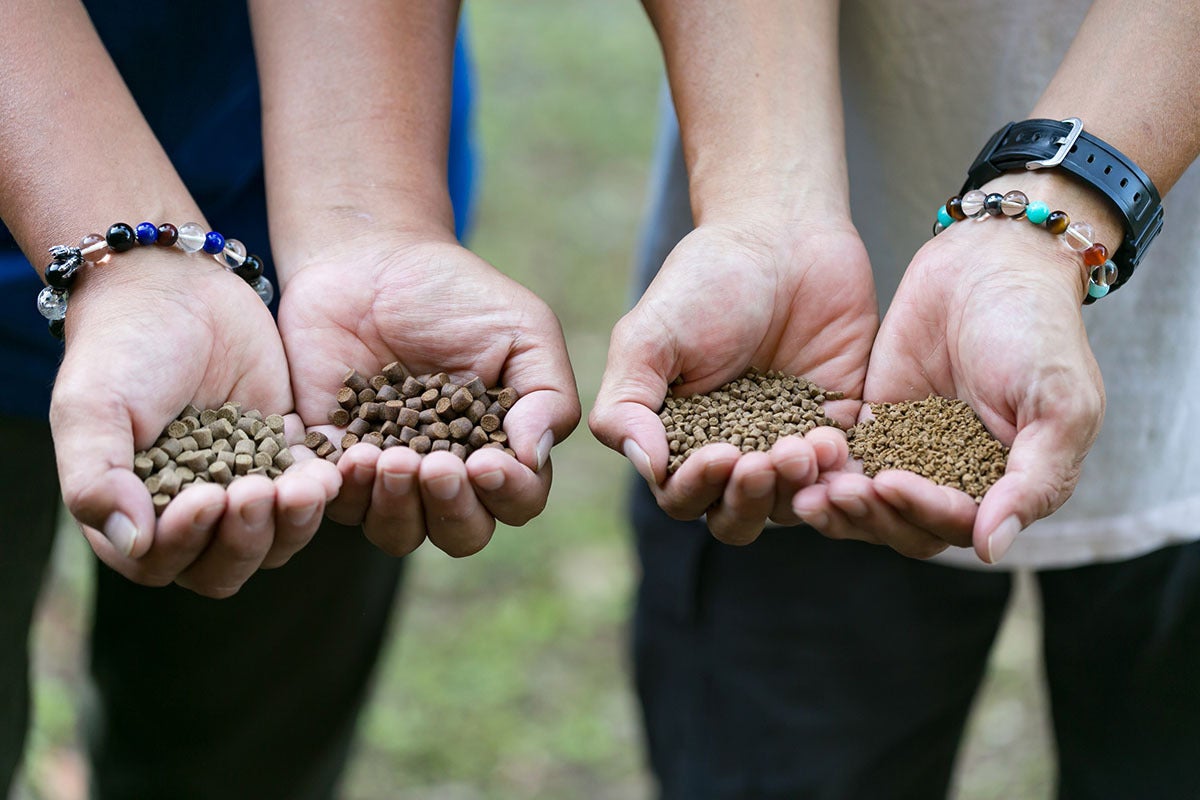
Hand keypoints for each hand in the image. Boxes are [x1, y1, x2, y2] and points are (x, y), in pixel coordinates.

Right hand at [51, 250, 340, 597]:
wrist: (174, 286)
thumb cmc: (120, 349)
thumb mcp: (92, 408)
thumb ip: (96, 479)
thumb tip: (132, 544)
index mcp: (136, 512)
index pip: (162, 561)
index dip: (186, 543)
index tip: (205, 499)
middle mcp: (192, 511)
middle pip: (228, 564)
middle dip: (248, 537)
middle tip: (259, 492)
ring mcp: (245, 483)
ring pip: (278, 537)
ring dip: (294, 520)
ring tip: (305, 486)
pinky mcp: (286, 452)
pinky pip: (312, 489)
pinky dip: (324, 488)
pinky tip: (334, 471)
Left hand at [278, 232, 579, 557]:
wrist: (370, 260)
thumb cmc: (458, 294)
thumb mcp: (523, 329)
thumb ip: (546, 393)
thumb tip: (534, 456)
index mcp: (500, 450)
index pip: (518, 500)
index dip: (507, 493)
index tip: (485, 462)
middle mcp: (447, 474)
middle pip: (461, 534)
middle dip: (450, 508)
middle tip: (433, 466)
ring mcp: (388, 474)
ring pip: (397, 532)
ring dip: (395, 506)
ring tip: (385, 458)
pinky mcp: (332, 461)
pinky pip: (334, 502)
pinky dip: (342, 489)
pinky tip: (348, 455)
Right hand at [590, 218, 877, 543]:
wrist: (781, 234)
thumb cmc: (704, 281)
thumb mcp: (648, 338)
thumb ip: (627, 404)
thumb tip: (645, 465)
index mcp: (680, 441)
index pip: (682, 498)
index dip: (699, 489)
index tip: (722, 455)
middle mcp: (733, 452)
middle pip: (737, 517)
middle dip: (752, 499)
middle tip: (770, 459)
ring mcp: (788, 442)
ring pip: (792, 502)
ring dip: (798, 487)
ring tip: (809, 446)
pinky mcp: (841, 425)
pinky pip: (845, 470)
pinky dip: (841, 470)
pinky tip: (836, 439)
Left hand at [792, 216, 1104, 561]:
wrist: (990, 263)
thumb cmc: (1040, 332)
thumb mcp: (1059, 405)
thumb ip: (1033, 480)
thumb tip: (991, 549)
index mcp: (1003, 488)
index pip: (954, 525)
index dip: (922, 512)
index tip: (890, 483)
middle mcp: (953, 480)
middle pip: (902, 525)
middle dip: (868, 515)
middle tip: (832, 494)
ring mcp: (908, 453)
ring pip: (866, 502)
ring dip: (837, 503)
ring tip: (805, 490)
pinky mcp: (871, 423)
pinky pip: (841, 459)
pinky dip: (819, 466)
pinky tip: (793, 456)